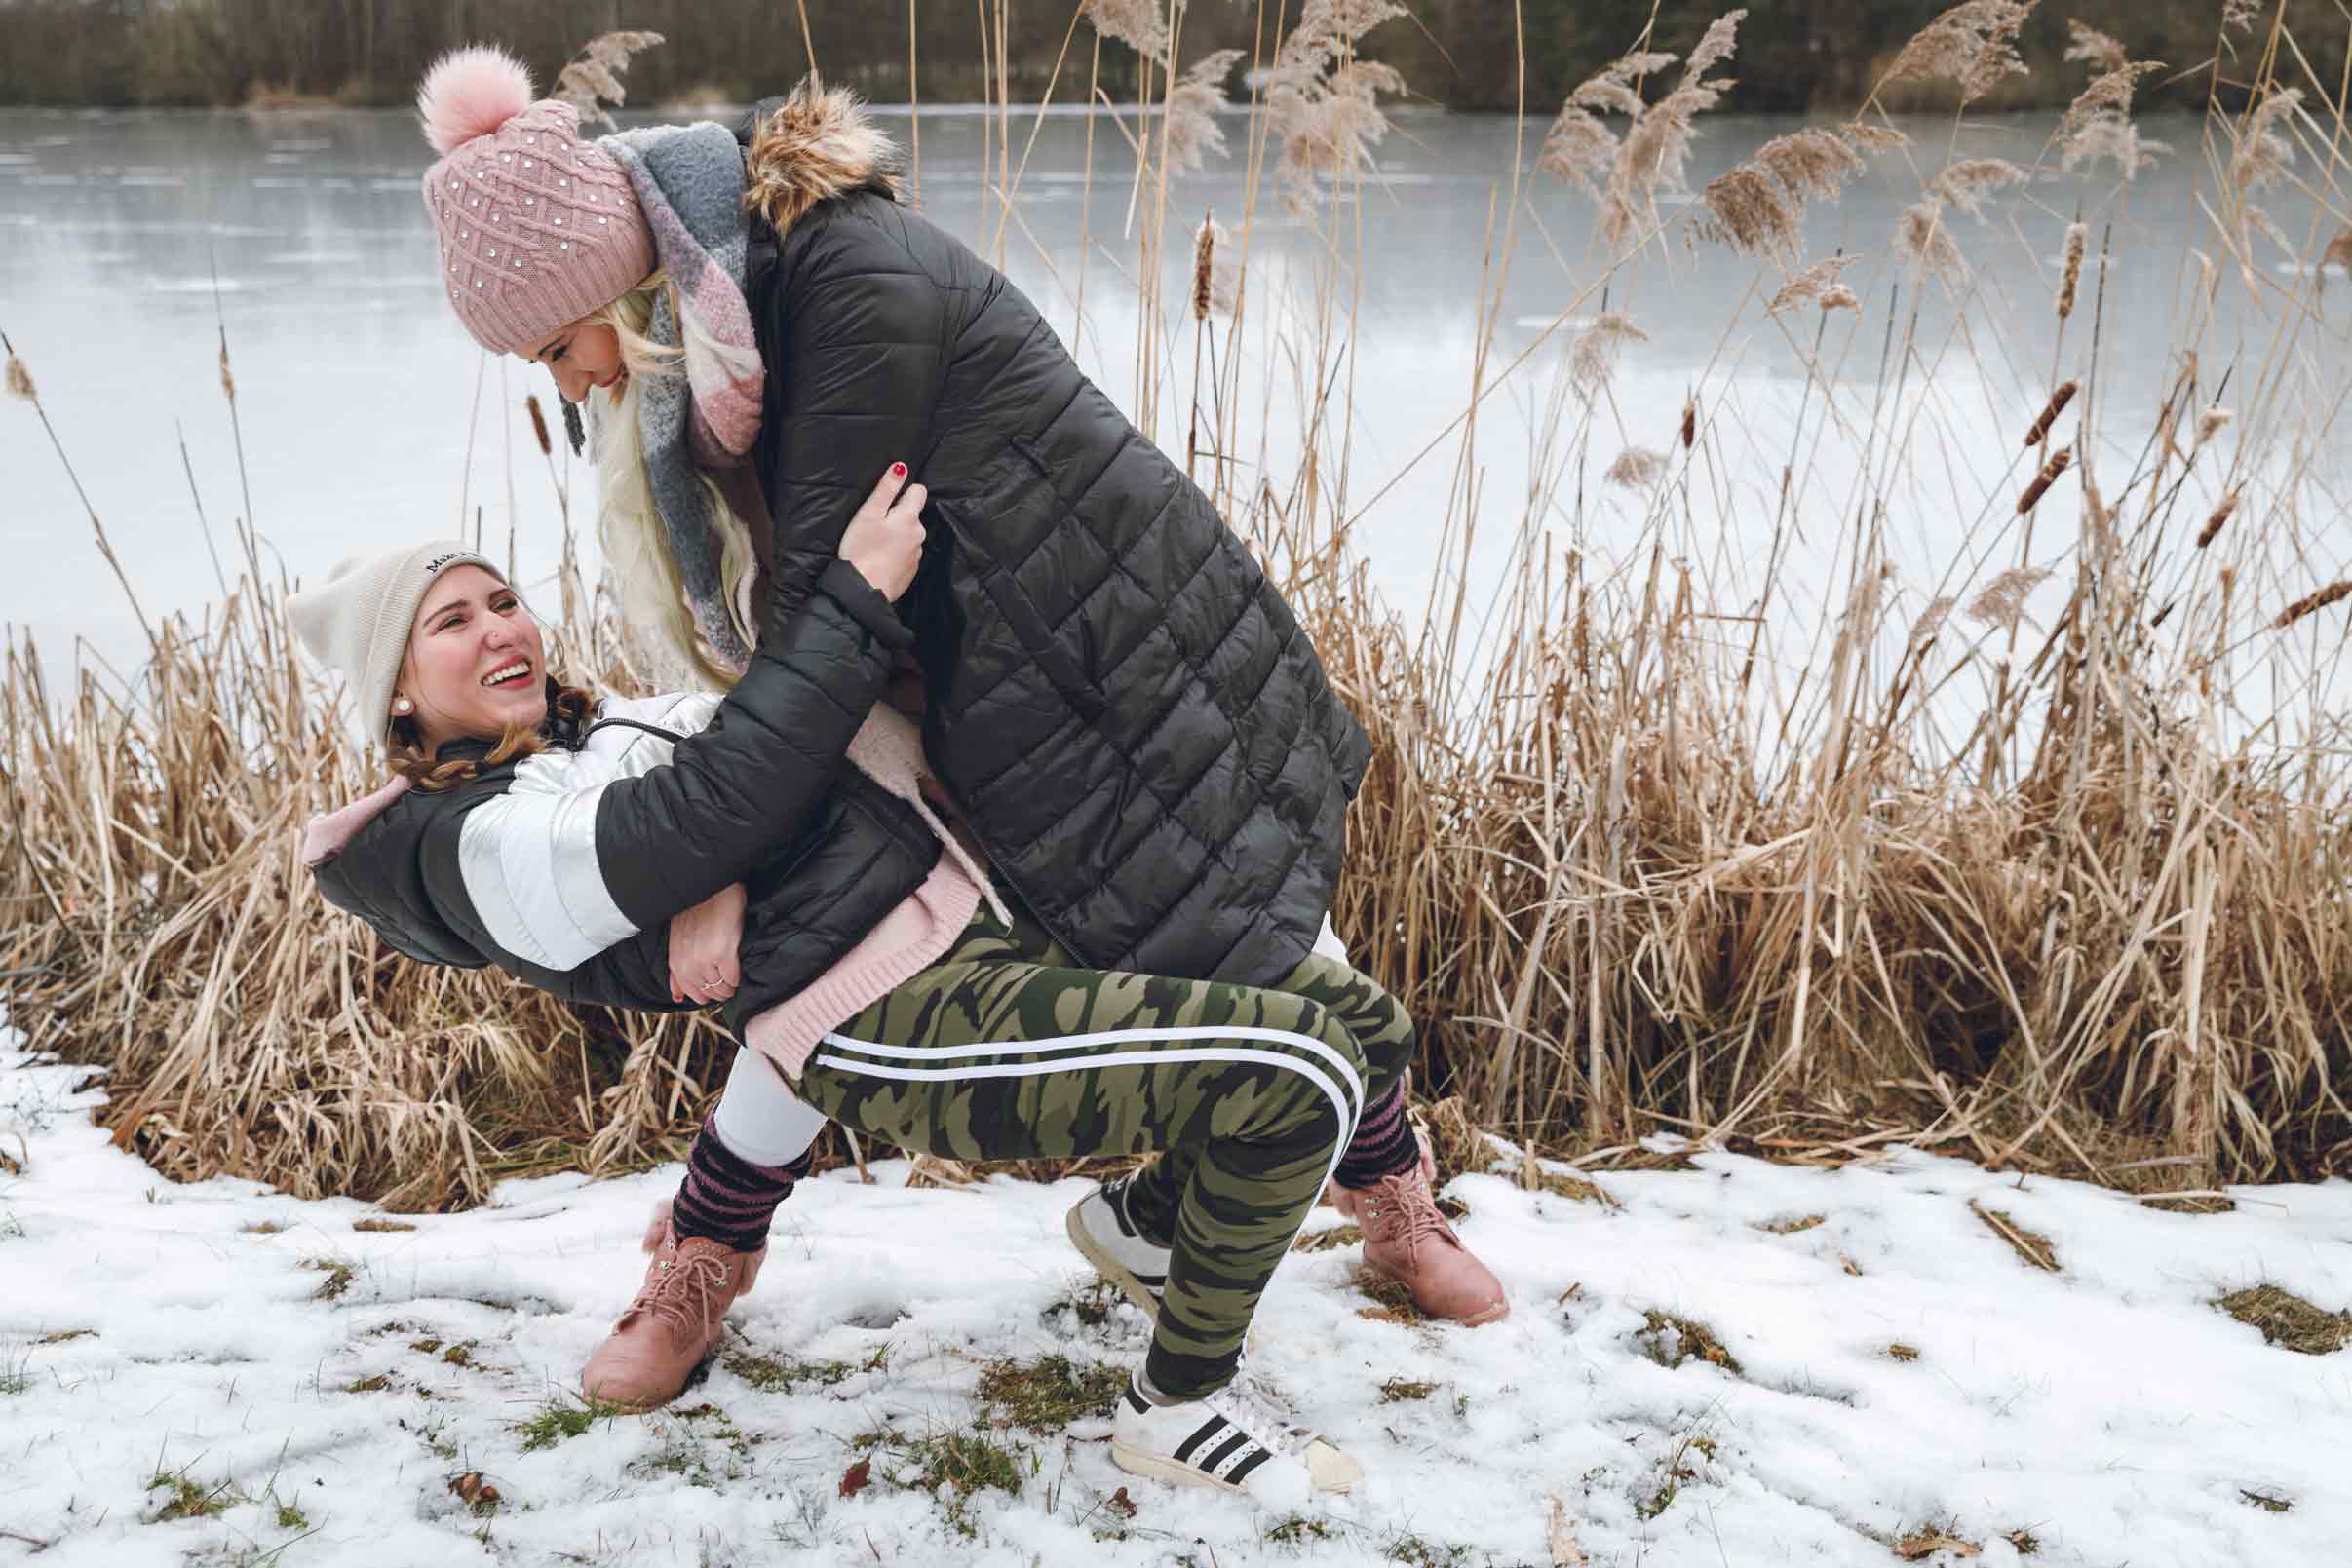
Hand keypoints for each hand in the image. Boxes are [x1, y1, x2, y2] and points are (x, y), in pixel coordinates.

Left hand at [667, 882, 746, 1004]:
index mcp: (676, 961)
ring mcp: (706, 959)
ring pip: (721, 987)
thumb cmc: (695, 912)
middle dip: (718, 992)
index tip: (712, 991)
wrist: (710, 890)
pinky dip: (736, 979)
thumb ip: (676, 971)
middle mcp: (689, 964)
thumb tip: (677, 996)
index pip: (690, 992)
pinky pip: (733, 978)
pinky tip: (737, 972)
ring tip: (732, 979)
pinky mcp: (724, 953)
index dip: (704, 994)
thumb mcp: (678, 942)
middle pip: (708, 992)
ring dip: (729, 987)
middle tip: (726, 985)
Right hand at [838, 462, 927, 602]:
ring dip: (897, 535)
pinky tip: (880, 558)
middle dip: (897, 515)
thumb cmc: (862, 549)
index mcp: (910, 518)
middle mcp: (919, 535)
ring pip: (909, 535)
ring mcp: (917, 555)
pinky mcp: (911, 571)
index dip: (902, 491)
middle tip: (875, 525)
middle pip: (913, 515)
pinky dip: (895, 553)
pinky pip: (906, 554)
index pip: (918, 491)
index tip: (886, 502)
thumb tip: (901, 467)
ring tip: (876, 543)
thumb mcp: (869, 513)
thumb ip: (886, 488)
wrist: (863, 590)